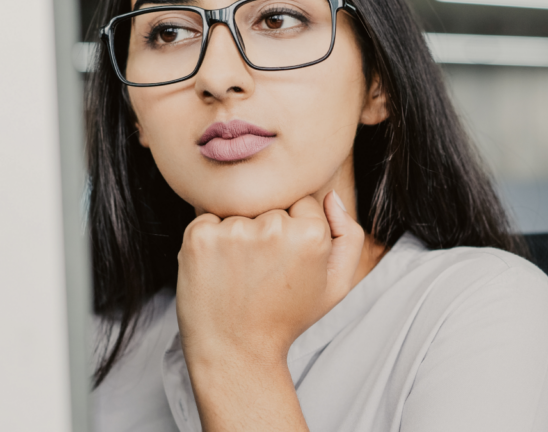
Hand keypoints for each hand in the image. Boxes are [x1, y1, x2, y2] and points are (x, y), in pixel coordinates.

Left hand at [175, 191, 366, 368]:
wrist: (236, 352)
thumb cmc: (286, 318)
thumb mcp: (334, 286)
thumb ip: (348, 237)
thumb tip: (330, 196)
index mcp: (311, 234)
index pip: (302, 204)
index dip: (292, 233)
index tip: (284, 264)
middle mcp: (273, 227)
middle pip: (269, 205)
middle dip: (264, 231)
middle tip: (261, 273)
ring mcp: (233, 231)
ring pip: (238, 213)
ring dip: (236, 236)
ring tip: (239, 275)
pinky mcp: (199, 237)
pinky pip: (206, 220)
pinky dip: (209, 240)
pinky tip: (217, 271)